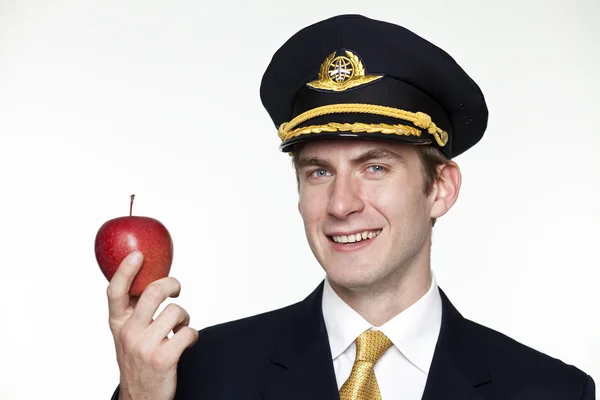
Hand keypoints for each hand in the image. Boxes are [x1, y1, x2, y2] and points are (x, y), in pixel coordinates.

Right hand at [107, 251, 198, 399]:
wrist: (140, 399)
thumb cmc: (138, 359)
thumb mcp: (127, 335)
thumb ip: (134, 310)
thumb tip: (150, 276)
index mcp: (117, 324)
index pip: (116, 292)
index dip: (125, 270)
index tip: (138, 255)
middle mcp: (128, 333)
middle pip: (153, 292)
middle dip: (172, 284)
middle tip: (176, 289)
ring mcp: (145, 347)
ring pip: (176, 311)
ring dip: (184, 317)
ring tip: (179, 328)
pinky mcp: (164, 359)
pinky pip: (189, 332)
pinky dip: (192, 335)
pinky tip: (186, 342)